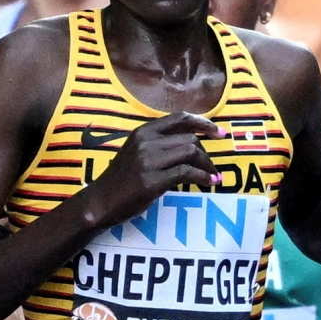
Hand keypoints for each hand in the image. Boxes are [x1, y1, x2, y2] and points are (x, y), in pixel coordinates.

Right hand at [86, 111, 223, 227]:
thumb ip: (159, 144)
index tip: (219, 133)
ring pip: (191, 152)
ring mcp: (148, 160)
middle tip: (213, 167)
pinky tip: (207, 182)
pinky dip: (202, 177)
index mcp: (143, 131)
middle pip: (190, 138)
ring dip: (207, 165)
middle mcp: (146, 141)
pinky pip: (187, 172)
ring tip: (213, 176)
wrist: (101, 201)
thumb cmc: (121, 179)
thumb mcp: (137, 152)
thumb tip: (192, 144)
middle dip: (206, 153)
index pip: (180, 118)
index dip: (203, 123)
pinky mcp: (152, 180)